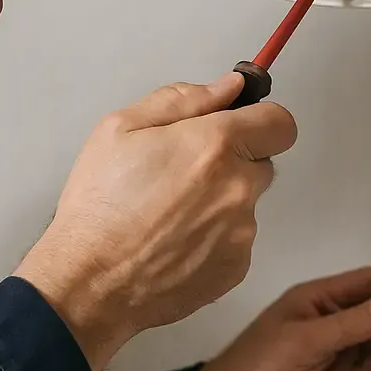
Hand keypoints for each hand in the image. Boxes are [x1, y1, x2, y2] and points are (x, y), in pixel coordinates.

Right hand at [15, 72, 297, 370]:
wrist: (90, 283)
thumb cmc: (98, 207)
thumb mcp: (120, 129)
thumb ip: (182, 99)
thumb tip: (228, 87)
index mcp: (215, 146)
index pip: (280, 122)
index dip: (259, 120)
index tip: (237, 127)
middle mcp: (238, 188)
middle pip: (262, 162)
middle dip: (233, 162)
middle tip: (182, 174)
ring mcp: (241, 232)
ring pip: (245, 204)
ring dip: (219, 203)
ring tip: (168, 215)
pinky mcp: (235, 268)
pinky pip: (235, 241)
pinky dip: (212, 239)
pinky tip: (172, 243)